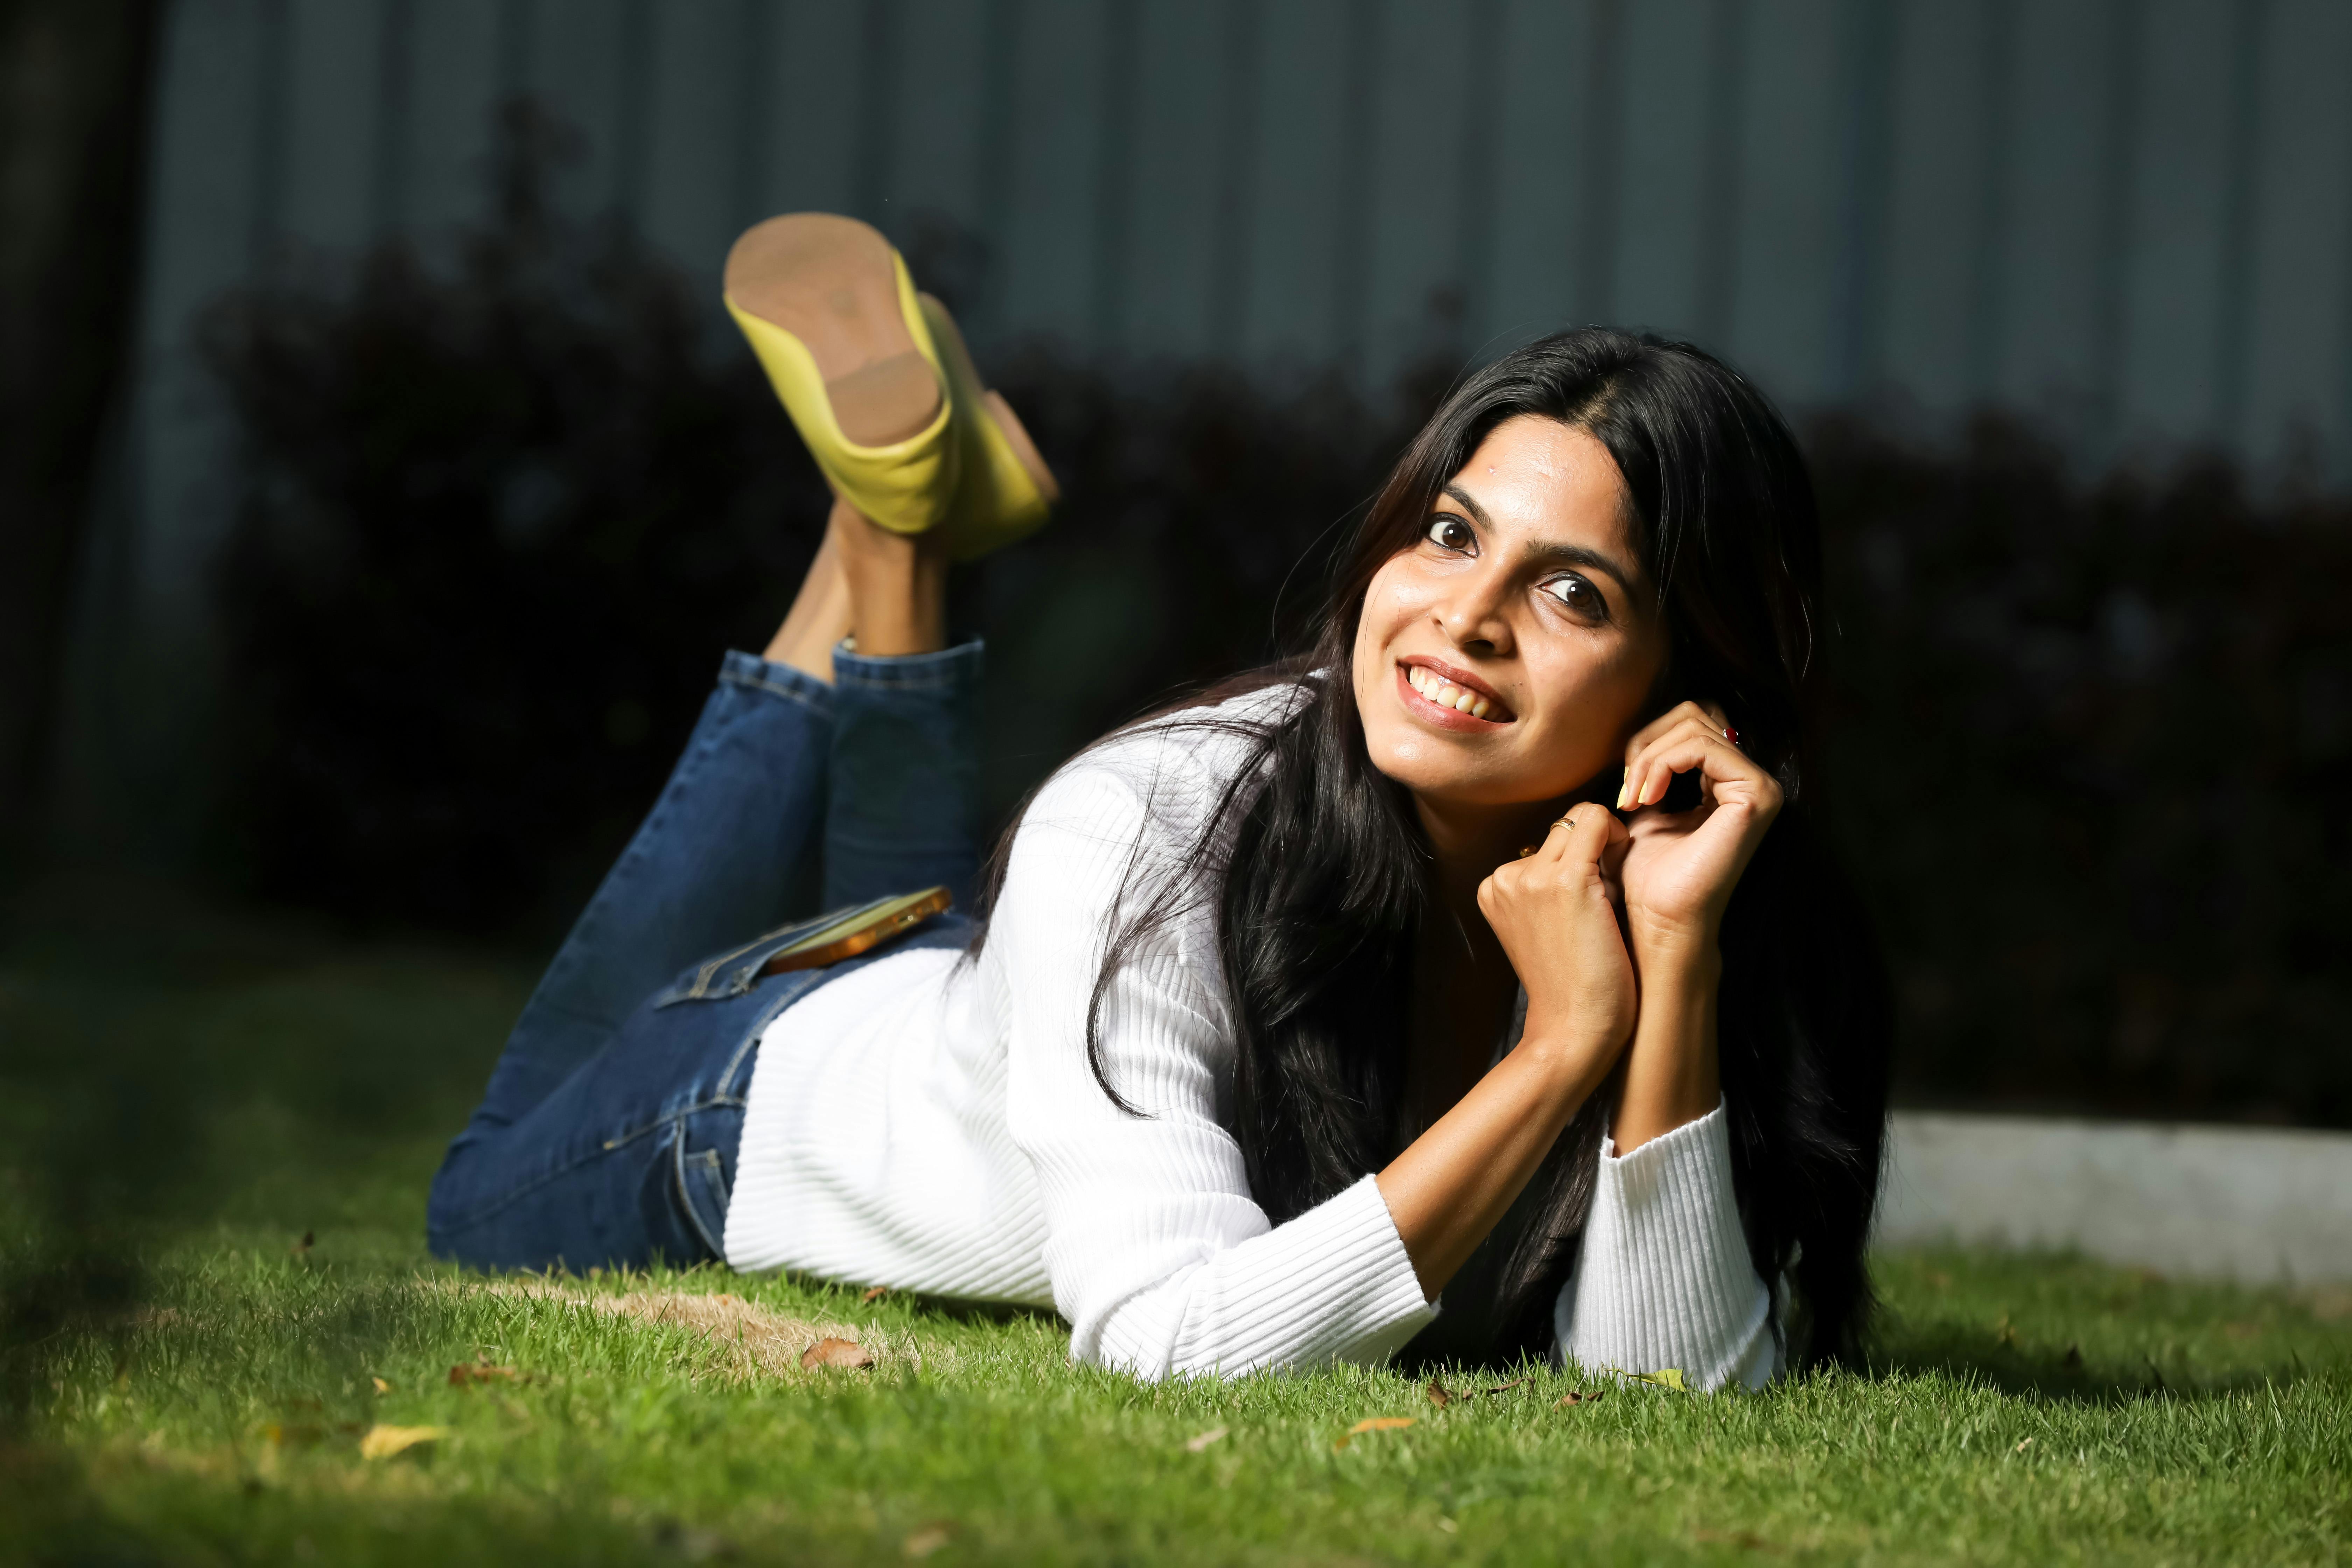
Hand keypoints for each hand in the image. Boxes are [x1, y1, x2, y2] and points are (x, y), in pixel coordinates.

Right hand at [1474, 805, 1636, 1074]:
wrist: (1573, 1030)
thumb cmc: (1572, 985)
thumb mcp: (1544, 928)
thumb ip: (1549, 889)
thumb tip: (1588, 848)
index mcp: (1494, 888)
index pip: (1544, 841)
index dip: (1579, 853)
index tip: (1597, 885)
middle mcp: (1505, 877)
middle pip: (1561, 825)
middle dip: (1593, 843)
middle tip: (1613, 883)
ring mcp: (1532, 877)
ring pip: (1580, 817)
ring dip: (1607, 841)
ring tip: (1616, 886)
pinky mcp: (1567, 880)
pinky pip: (1597, 821)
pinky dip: (1619, 835)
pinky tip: (1627, 869)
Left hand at [1614, 700, 1781, 959]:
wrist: (1660, 920)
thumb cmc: (1648, 876)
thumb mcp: (1644, 809)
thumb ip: (1650, 771)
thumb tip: (1639, 738)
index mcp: (1728, 781)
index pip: (1690, 722)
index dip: (1648, 741)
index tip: (1624, 788)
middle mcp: (1751, 779)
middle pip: (1694, 714)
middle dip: (1646, 744)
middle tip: (1626, 790)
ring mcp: (1759, 785)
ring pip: (1694, 726)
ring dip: (1648, 758)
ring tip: (1632, 799)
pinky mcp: (1755, 794)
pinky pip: (1701, 747)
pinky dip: (1662, 765)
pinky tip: (1645, 800)